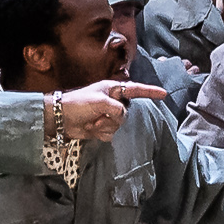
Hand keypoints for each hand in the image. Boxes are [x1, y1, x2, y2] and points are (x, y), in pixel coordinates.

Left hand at [51, 80, 167, 141]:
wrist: (60, 118)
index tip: (164, 94)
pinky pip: (111, 133)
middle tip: (98, 116)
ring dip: (105, 126)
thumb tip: (122, 117)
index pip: (136, 89)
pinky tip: (90, 129)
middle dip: (113, 118)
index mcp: (113, 89)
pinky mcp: (102, 127)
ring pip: (119, 125)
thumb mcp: (100, 101)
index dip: (150, 92)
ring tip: (92, 123)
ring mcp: (107, 115)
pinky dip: (101, 133)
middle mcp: (113, 102)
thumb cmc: (78, 103)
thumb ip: (117, 108)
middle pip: (127, 112)